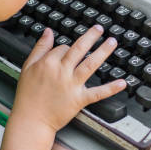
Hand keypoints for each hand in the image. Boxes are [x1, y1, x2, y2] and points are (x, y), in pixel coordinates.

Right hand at [11, 25, 125, 132]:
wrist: (31, 120)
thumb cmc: (28, 95)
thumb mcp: (27, 67)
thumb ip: (40, 48)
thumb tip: (48, 32)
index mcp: (48, 63)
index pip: (63, 48)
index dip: (66, 48)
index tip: (68, 52)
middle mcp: (62, 72)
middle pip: (79, 49)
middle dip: (91, 36)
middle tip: (100, 29)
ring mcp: (72, 85)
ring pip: (90, 64)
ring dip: (103, 52)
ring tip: (112, 42)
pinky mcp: (79, 100)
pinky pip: (97, 93)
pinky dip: (110, 88)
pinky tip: (122, 83)